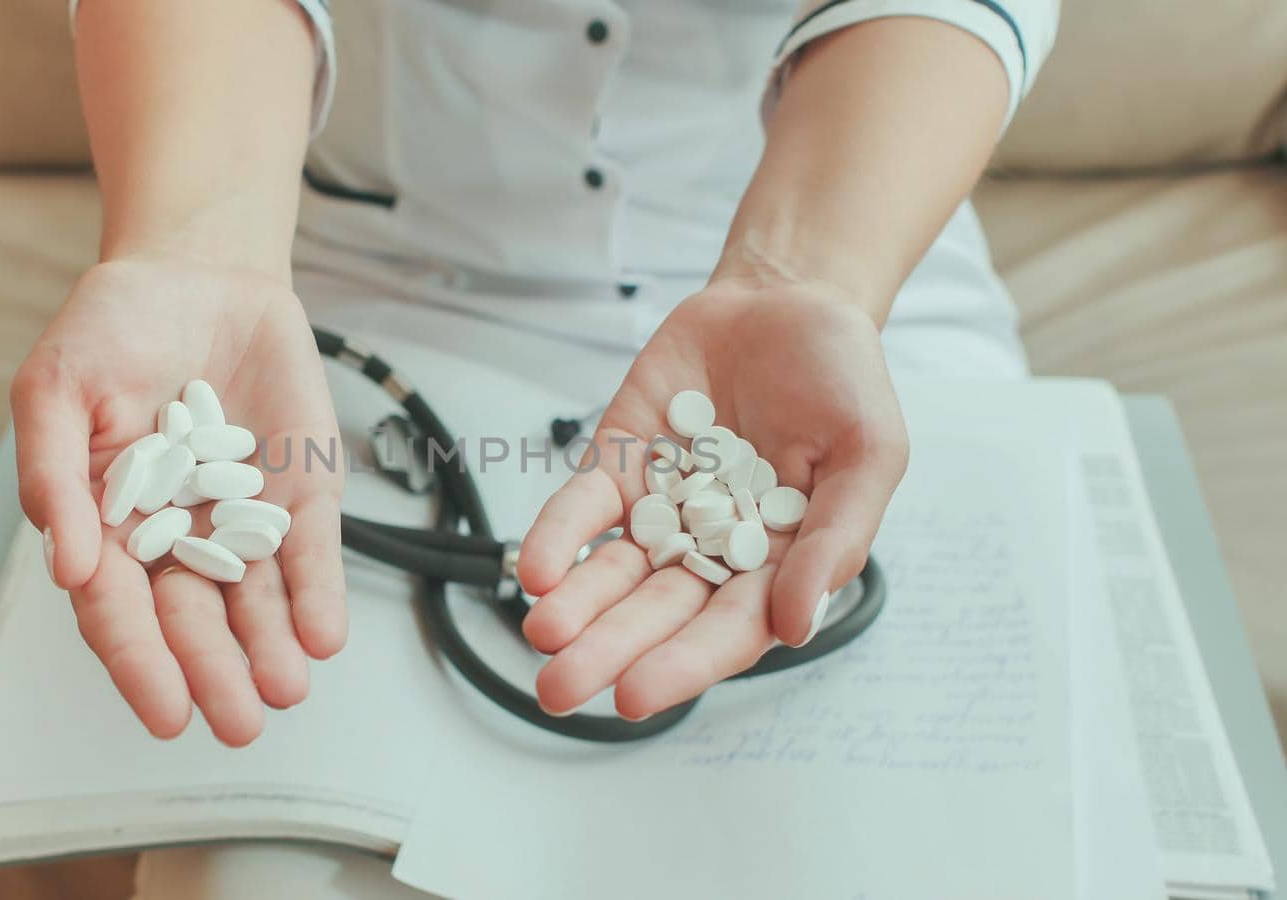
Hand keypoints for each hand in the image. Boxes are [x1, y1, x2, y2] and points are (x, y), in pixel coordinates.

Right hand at [10, 257, 345, 744]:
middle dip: (216, 672)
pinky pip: (313, 551)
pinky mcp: (304, 490)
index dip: (141, 664)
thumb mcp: (55, 386)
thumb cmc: (111, 328)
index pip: (121, 611)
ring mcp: (245, 517)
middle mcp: (179, 535)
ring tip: (285, 689)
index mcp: (110, 525)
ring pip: (258, 599)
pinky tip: (323, 634)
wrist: (198, 272)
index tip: (165, 713)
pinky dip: (318, 593)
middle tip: (238, 722)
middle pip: (194, 619)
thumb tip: (70, 567)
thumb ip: (55, 473)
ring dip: (271, 648)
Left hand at [515, 279, 907, 719]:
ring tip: (540, 638)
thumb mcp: (868, 453)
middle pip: (657, 612)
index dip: (684, 662)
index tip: (636, 694)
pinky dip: (558, 536)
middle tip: (559, 689)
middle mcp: (712, 547)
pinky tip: (533, 569)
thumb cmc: (842, 381)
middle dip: (608, 650)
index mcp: (778, 562)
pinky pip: (584, 507)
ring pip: (612, 572)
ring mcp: (661, 508)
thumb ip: (836, 538)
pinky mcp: (620, 464)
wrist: (786, 299)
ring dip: (575, 607)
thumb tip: (795, 625)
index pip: (728, 628)